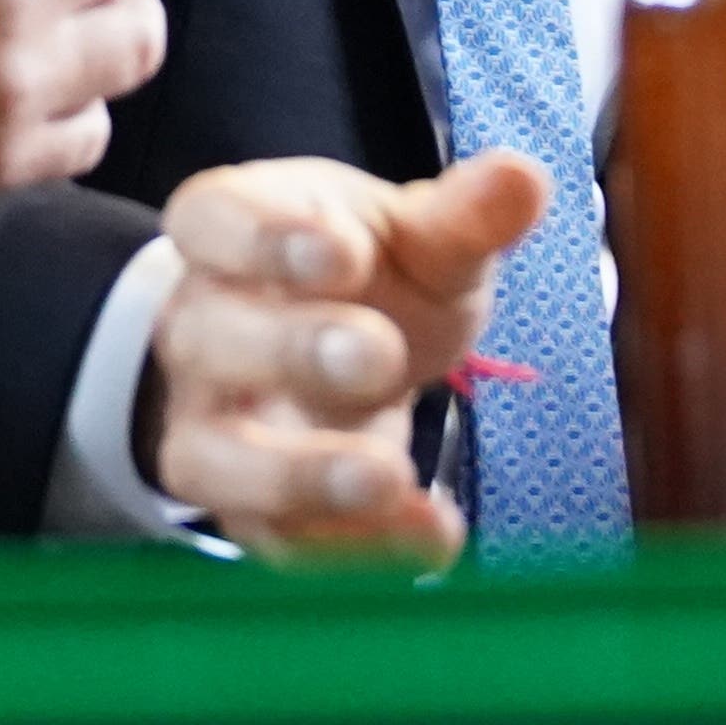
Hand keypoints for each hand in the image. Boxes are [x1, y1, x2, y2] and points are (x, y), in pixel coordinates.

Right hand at [147, 151, 546, 566]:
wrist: (331, 350)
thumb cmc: (368, 273)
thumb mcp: (416, 235)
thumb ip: (463, 215)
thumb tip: (524, 179)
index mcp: (230, 229)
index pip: (213, 221)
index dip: (267, 239)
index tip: (346, 252)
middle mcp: (200, 327)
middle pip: (210, 339)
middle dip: (292, 350)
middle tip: (378, 356)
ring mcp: (210, 424)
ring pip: (213, 459)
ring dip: (301, 474)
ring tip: (391, 477)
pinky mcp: (244, 507)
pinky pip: (276, 536)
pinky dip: (351, 545)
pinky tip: (431, 534)